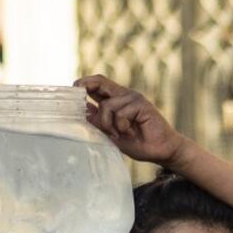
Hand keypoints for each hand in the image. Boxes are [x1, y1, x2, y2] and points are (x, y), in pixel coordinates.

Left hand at [74, 74, 189, 166]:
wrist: (161, 151)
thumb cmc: (138, 143)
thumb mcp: (112, 134)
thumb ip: (99, 122)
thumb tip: (82, 111)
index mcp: (116, 100)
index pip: (96, 85)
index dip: (82, 85)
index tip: (71, 92)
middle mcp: (124, 96)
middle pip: (100, 81)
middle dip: (85, 86)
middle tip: (76, 91)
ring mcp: (133, 98)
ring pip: (107, 106)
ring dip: (109, 125)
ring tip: (120, 135)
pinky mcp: (141, 104)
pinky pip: (120, 114)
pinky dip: (122, 127)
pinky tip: (132, 133)